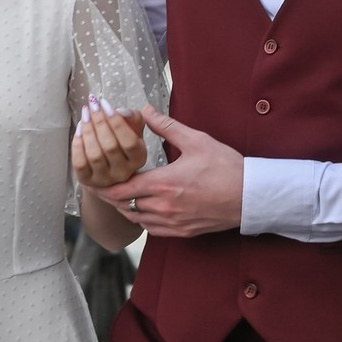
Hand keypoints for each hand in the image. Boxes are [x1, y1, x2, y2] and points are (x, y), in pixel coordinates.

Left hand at [71, 96, 147, 187]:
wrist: (107, 164)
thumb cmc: (121, 141)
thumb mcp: (133, 128)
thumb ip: (132, 117)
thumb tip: (120, 111)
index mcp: (138, 158)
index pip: (129, 142)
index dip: (116, 122)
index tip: (105, 104)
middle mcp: (123, 172)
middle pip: (110, 147)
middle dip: (99, 122)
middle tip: (92, 105)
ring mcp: (105, 179)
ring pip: (94, 155)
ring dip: (87, 130)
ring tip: (85, 114)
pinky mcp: (87, 180)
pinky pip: (80, 163)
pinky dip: (77, 144)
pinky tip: (79, 129)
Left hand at [95, 104, 243, 236]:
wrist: (251, 196)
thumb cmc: (226, 167)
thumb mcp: (196, 140)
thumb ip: (166, 126)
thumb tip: (145, 110)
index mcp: (164, 183)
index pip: (122, 189)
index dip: (102, 187)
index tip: (90, 181)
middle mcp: (165, 207)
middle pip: (125, 206)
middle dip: (109, 197)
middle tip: (97, 188)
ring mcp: (174, 222)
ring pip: (137, 219)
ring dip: (124, 208)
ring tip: (116, 196)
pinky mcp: (184, 231)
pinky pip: (153, 230)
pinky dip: (142, 220)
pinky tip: (141, 210)